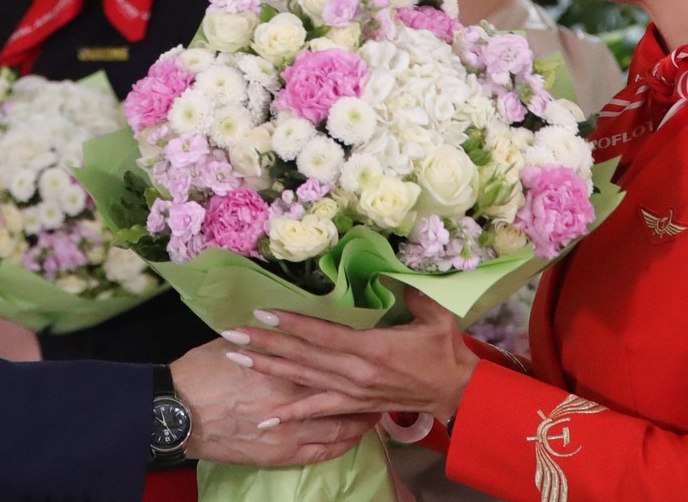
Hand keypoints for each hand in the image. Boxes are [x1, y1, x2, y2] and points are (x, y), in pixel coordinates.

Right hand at [171, 338, 378, 466]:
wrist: (176, 412)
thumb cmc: (201, 372)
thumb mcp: (234, 344)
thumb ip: (263, 342)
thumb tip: (278, 331)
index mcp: (283, 368)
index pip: (330, 364)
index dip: (353, 362)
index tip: (369, 355)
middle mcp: (293, 401)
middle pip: (343, 398)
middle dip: (365, 394)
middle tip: (382, 386)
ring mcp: (289, 431)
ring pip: (338, 428)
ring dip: (359, 422)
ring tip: (374, 413)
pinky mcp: (279, 453)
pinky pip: (321, 453)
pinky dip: (340, 445)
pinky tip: (350, 439)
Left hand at [225, 290, 477, 423]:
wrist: (456, 392)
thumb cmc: (445, 350)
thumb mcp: (434, 314)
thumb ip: (408, 290)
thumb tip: (384, 269)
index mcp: (371, 348)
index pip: (321, 334)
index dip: (290, 324)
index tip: (261, 313)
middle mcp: (355, 373)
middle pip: (302, 357)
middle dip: (264, 345)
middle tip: (231, 334)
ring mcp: (352, 392)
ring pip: (302, 381)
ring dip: (267, 371)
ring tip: (236, 361)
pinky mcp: (354, 406)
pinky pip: (317, 411)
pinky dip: (290, 415)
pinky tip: (265, 418)